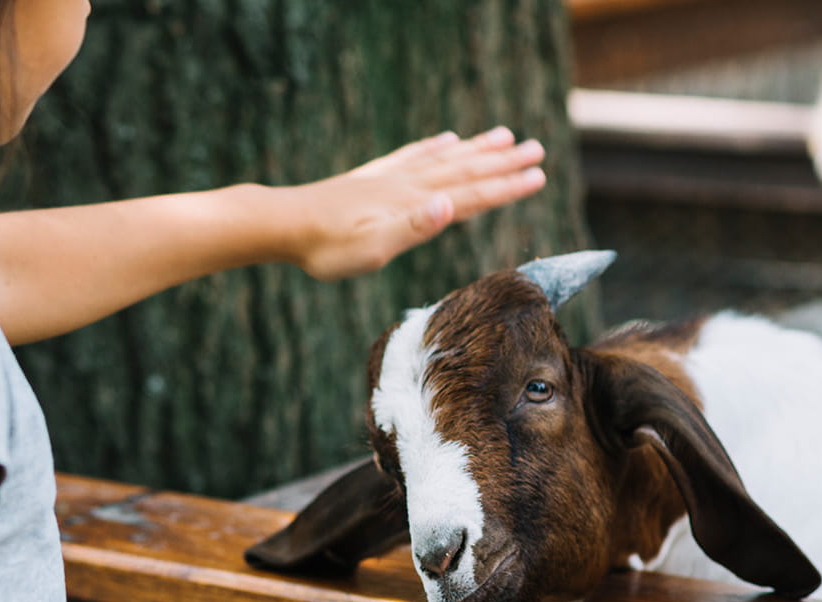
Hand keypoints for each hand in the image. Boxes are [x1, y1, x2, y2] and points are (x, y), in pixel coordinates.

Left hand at [272, 127, 547, 280]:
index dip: (507, 186)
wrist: (282, 224)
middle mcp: (408, 185)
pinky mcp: (372, 179)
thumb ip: (415, 225)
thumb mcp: (375, 247)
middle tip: (537, 149)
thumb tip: (451, 204)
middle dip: (503, 162)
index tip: (539, 175)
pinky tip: (445, 140)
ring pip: (444, 159)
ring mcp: (390, 179)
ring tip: (504, 136)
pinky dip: (434, 147)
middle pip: (465, 171)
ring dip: (477, 150)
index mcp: (415, 204)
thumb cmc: (328, 247)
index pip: (471, 195)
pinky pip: (413, 156)